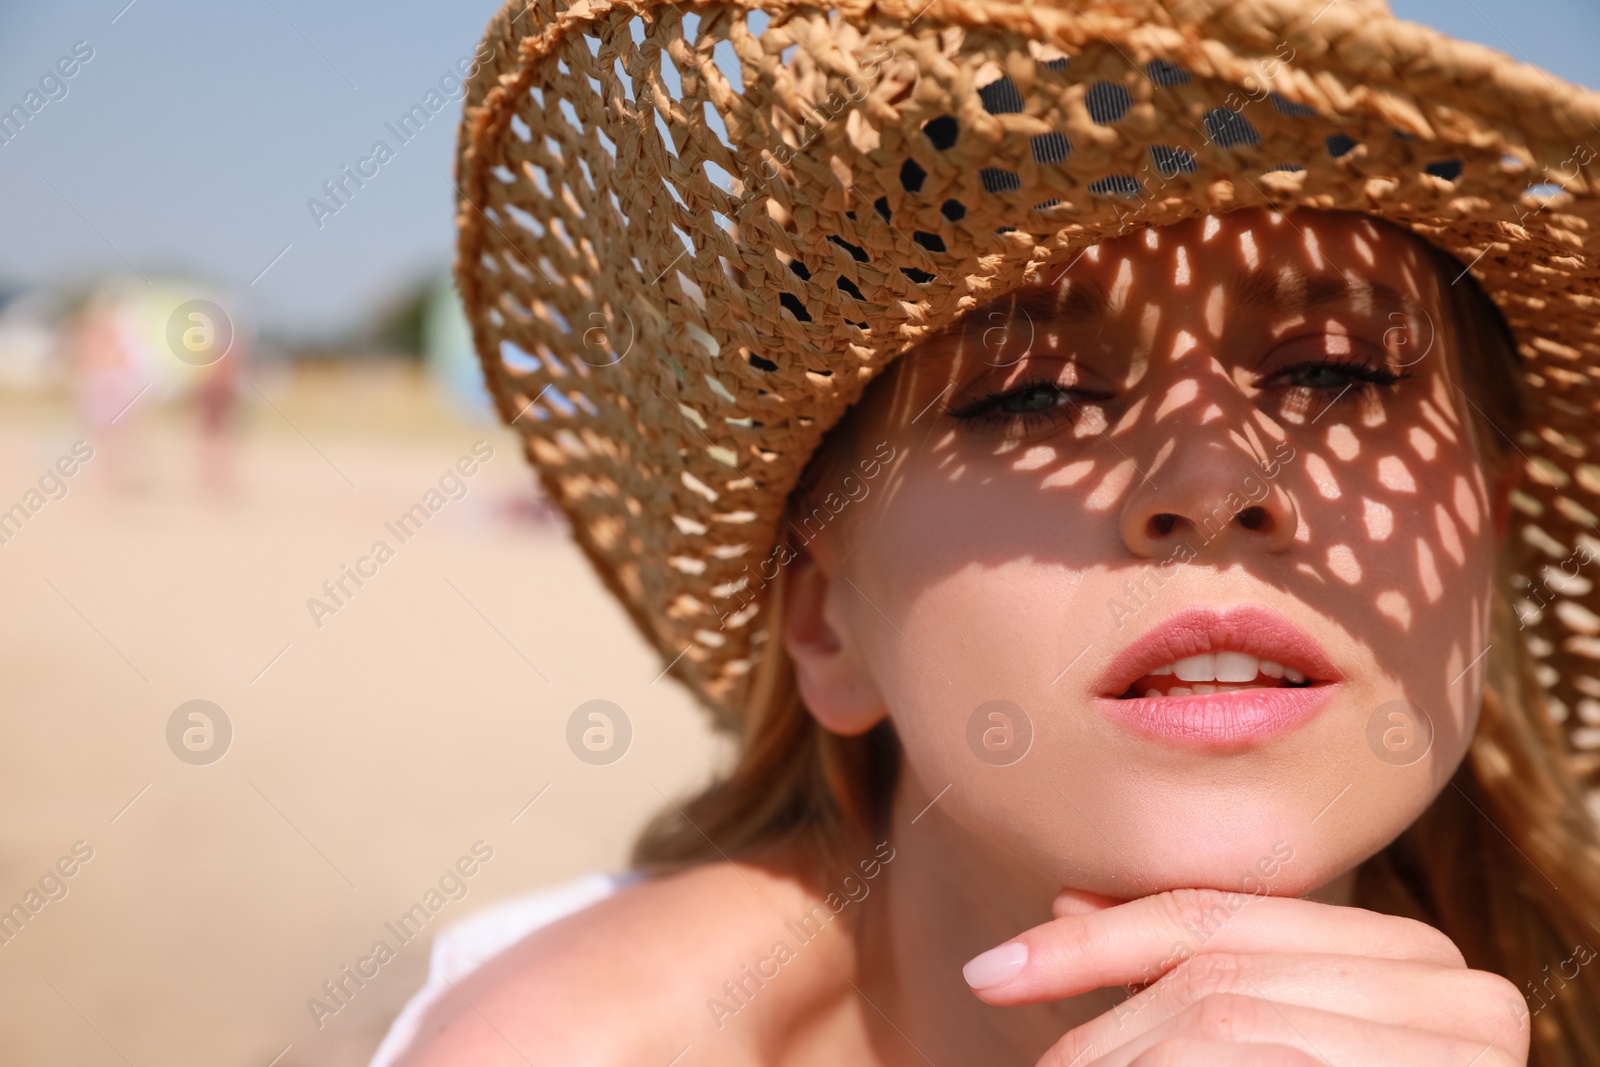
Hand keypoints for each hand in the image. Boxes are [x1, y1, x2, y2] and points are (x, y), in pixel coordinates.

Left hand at [961, 887, 1530, 1065]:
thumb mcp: (1278, 1028)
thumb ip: (1200, 972)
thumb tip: (1068, 907)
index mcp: (1419, 959)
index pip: (1228, 922)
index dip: (1102, 940)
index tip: (996, 969)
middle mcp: (1461, 998)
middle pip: (1218, 981)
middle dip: (1104, 1029)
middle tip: (1039, 1064)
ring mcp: (1459, 1061)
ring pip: (1222, 1026)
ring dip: (1122, 1057)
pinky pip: (1264, 1062)